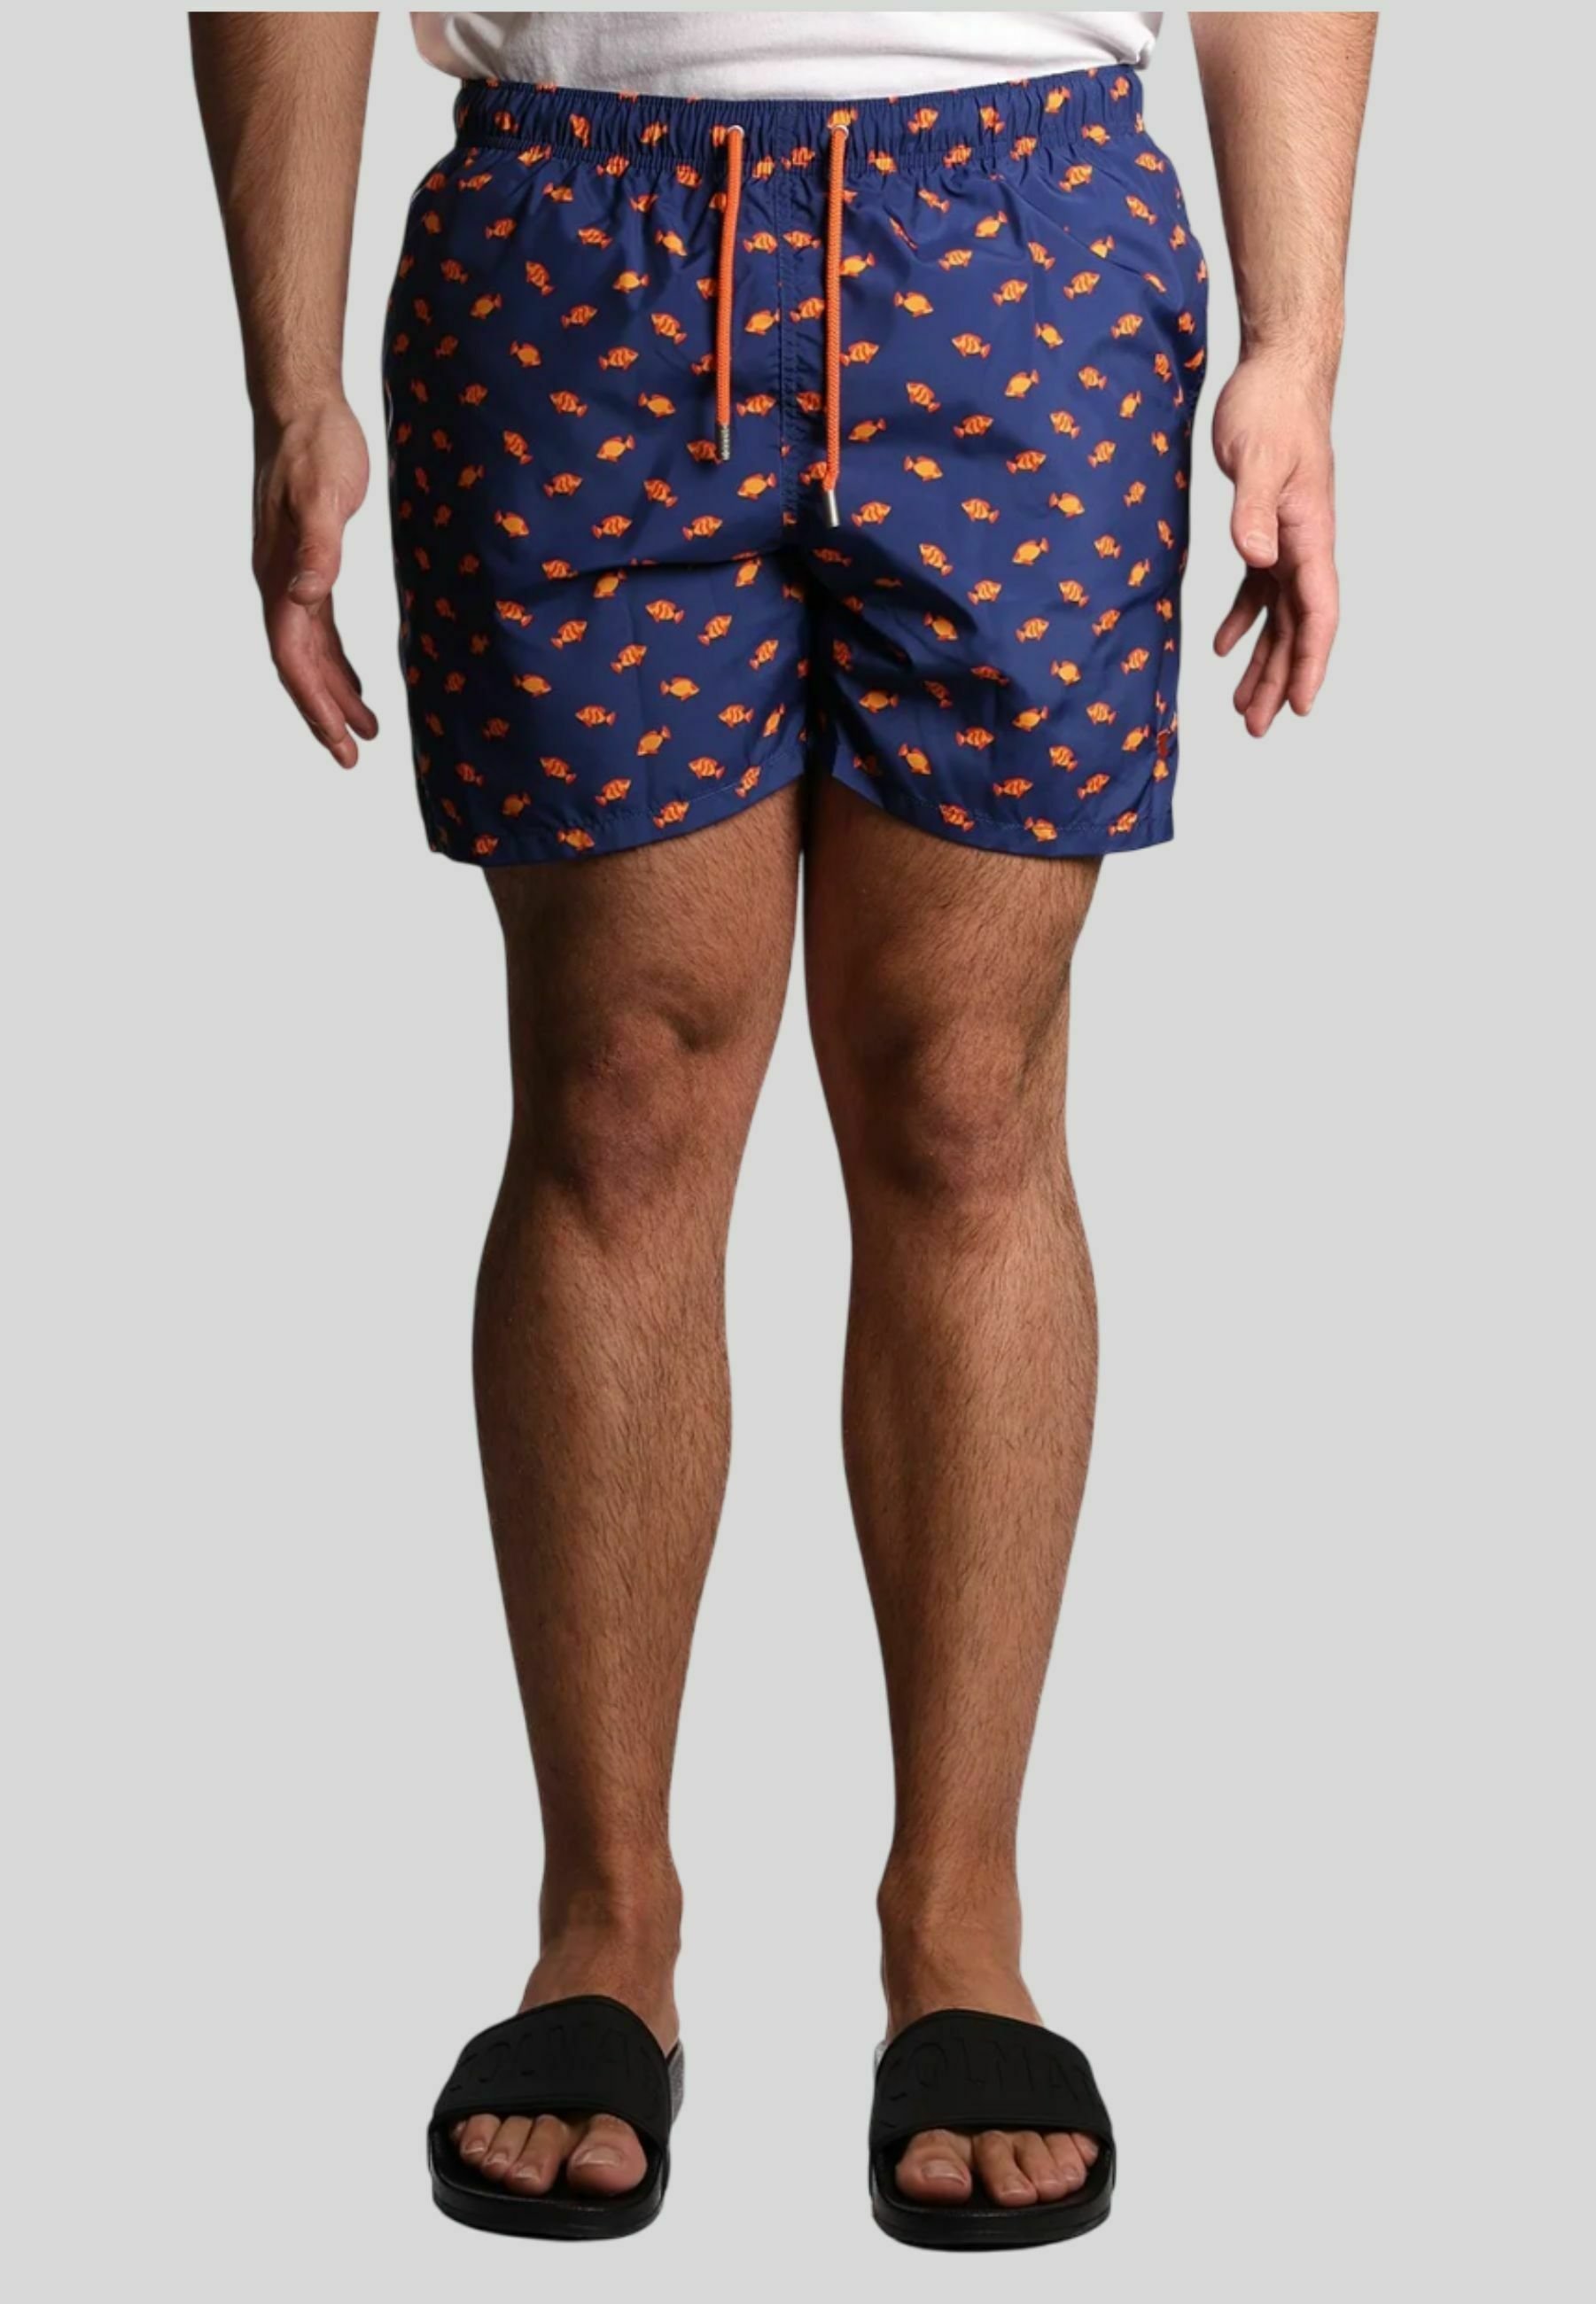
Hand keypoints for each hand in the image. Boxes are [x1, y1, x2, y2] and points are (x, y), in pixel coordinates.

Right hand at [253, 398, 377, 767]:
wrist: (302, 407)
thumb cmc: (316, 448)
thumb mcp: (324, 497)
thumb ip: (317, 549)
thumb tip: (304, 598)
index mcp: (278, 578)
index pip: (293, 659)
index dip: (316, 705)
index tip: (341, 744)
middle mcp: (279, 585)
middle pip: (299, 668)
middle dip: (323, 715)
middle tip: (352, 758)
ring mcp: (290, 577)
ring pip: (310, 654)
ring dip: (334, 694)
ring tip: (364, 731)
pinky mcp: (309, 564)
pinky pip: (320, 631)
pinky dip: (338, 662)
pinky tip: (358, 682)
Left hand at [1210, 354, 1338, 736]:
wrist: (1278, 371)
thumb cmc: (1272, 408)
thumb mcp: (1257, 456)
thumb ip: (1254, 508)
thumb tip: (1255, 557)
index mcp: (1311, 536)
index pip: (1318, 613)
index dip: (1311, 662)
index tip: (1301, 706)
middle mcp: (1305, 546)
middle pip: (1299, 628)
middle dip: (1281, 680)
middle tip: (1257, 727)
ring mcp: (1288, 540)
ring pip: (1280, 617)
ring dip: (1264, 661)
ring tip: (1243, 707)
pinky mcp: (1268, 529)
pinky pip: (1260, 590)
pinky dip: (1244, 621)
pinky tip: (1225, 647)